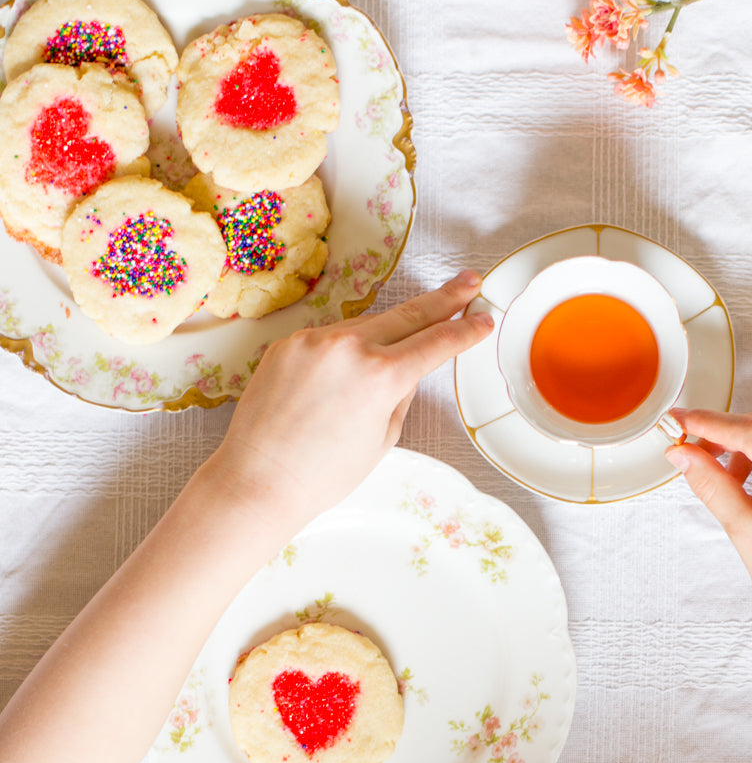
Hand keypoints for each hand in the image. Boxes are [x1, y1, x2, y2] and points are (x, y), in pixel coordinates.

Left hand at [204, 269, 492, 539]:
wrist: (258, 479)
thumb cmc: (321, 474)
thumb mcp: (382, 438)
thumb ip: (400, 394)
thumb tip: (406, 369)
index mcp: (381, 376)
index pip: (436, 343)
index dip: (465, 329)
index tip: (482, 319)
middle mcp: (348, 348)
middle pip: (408, 314)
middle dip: (443, 299)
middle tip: (469, 282)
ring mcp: (314, 341)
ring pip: (366, 325)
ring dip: (389, 329)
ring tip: (404, 342)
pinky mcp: (288, 343)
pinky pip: (330, 338)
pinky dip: (346, 348)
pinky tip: (346, 372)